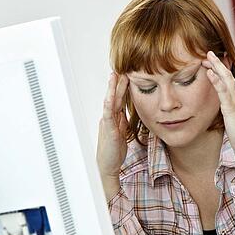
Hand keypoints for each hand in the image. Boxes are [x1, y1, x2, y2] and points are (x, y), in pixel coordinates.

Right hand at [96, 72, 129, 200]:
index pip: (119, 100)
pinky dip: (109, 102)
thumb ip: (123, 122)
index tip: (127, 75)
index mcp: (114, 119)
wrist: (108, 166)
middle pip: (114, 97)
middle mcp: (109, 118)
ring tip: (115, 76)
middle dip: (118, 83)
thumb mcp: (122, 133)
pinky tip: (111, 95)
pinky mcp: (107, 129)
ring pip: (110, 101)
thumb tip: (126, 112)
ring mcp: (107, 123)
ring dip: (112, 88)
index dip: (122, 88)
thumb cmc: (114, 152)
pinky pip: (108, 113)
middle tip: (122, 68)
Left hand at [202, 51, 234, 181]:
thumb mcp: (231, 118)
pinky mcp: (231, 109)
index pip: (228, 80)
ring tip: (207, 57)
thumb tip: (220, 108)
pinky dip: (217, 81)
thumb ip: (226, 110)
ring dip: (216, 67)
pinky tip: (210, 73)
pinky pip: (223, 92)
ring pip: (226, 80)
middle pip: (227, 75)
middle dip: (217, 63)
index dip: (219, 69)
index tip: (209, 61)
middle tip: (207, 52)